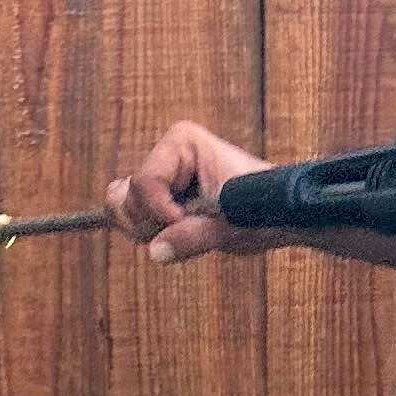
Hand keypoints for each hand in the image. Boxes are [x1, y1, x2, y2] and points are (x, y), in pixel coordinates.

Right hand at [105, 118, 264, 261]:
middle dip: (152, 223)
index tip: (190, 223)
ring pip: (118, 207)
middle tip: (191, 226)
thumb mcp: (233, 225)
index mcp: (182, 142)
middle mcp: (165, 154)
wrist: (277, 215)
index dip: (162, 213)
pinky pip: (123, 214)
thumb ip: (195, 237)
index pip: (144, 182)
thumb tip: (156, 253)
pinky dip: (139, 231)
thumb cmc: (263, 209)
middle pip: (126, 197)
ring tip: (183, 231)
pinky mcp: (155, 197)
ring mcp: (158, 176)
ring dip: (144, 229)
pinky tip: (169, 234)